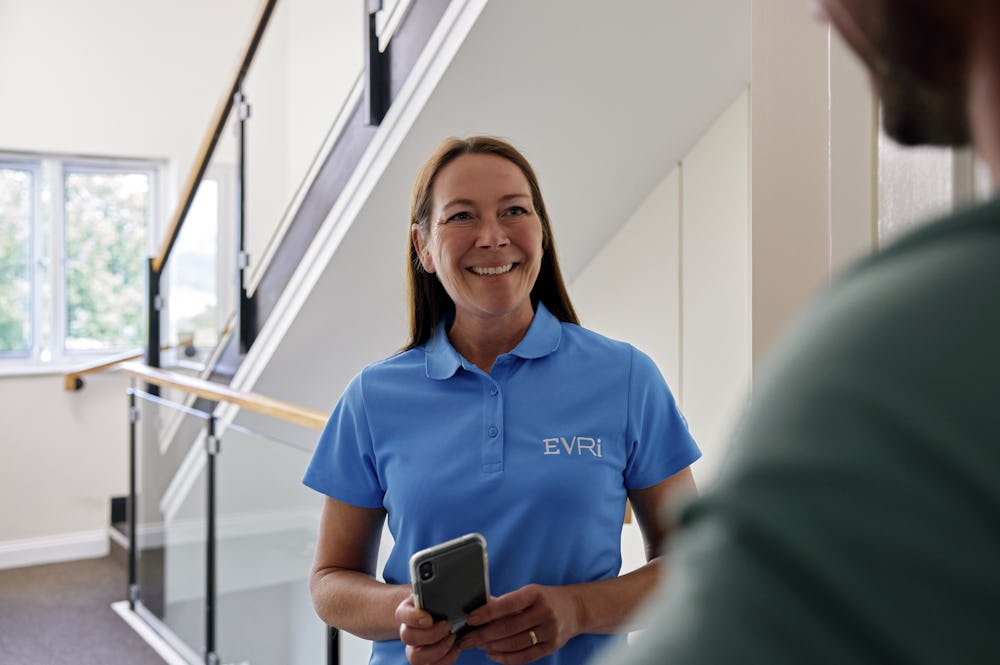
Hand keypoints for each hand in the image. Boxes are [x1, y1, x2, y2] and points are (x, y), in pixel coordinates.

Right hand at [396, 595, 460, 664]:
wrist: (442, 613)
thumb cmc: (439, 601)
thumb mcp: (436, 592)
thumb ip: (435, 590)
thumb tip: (442, 585)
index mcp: (408, 610)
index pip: (401, 614)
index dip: (413, 618)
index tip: (429, 618)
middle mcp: (407, 631)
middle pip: (407, 637)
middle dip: (430, 634)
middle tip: (448, 626)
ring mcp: (414, 648)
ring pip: (415, 657)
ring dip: (438, 649)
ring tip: (453, 638)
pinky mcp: (425, 660)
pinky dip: (446, 659)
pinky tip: (456, 647)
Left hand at [458, 584, 579, 663]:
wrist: (576, 609)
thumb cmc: (545, 599)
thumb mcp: (528, 593)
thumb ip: (505, 601)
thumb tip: (478, 606)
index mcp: (535, 594)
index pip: (508, 604)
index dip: (487, 612)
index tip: (471, 619)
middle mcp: (544, 612)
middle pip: (509, 627)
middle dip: (484, 634)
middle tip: (467, 639)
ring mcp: (549, 631)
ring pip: (515, 644)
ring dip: (492, 646)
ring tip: (478, 645)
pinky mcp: (551, 647)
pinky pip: (525, 656)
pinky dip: (506, 658)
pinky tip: (492, 654)